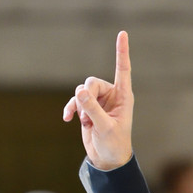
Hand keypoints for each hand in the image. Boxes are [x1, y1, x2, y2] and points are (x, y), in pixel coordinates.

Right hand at [63, 31, 133, 170]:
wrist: (107, 159)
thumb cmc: (114, 144)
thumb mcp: (104, 127)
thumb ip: (92, 109)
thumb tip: (79, 91)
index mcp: (124, 96)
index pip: (123, 69)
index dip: (121, 51)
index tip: (122, 33)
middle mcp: (112, 95)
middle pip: (92, 82)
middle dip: (86, 96)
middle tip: (87, 114)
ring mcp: (99, 101)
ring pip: (82, 91)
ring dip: (79, 107)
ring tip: (85, 123)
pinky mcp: (88, 108)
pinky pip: (75, 101)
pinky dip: (71, 109)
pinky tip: (68, 119)